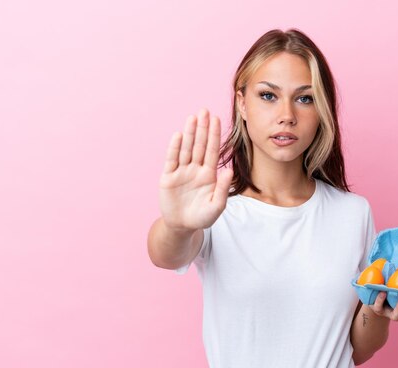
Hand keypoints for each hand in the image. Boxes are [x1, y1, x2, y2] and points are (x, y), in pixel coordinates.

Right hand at [159, 108, 232, 230]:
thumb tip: (229, 170)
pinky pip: (172, 160)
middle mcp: (195, 169)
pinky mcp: (168, 177)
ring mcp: (182, 172)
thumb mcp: (216, 206)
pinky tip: (179, 135)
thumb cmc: (201, 217)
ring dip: (189, 133)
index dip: (214, 135)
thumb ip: (222, 188)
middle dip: (202, 128)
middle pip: (200, 145)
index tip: (216, 119)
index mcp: (209, 174)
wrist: (182, 226)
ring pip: (186, 149)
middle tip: (204, 111)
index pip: (213, 151)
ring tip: (192, 118)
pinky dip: (175, 148)